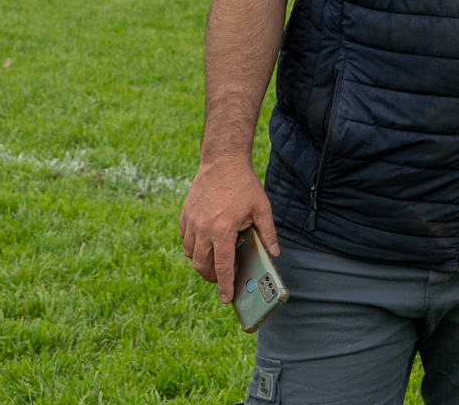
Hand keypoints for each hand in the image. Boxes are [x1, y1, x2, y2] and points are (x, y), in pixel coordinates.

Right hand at [179, 158, 278, 302]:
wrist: (223, 161)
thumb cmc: (244, 185)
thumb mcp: (262, 208)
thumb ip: (268, 233)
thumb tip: (274, 253)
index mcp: (223, 231)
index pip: (222, 266)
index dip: (224, 285)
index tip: (225, 298)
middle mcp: (203, 230)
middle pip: (201, 265)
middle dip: (210, 276)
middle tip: (220, 278)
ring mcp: (191, 222)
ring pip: (189, 253)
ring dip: (200, 261)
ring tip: (213, 260)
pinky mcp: (184, 214)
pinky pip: (184, 238)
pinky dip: (191, 245)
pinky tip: (204, 242)